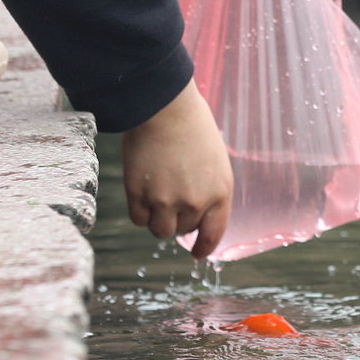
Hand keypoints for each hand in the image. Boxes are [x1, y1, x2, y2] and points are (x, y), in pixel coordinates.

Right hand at [121, 80, 233, 257]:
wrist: (165, 106)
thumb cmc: (192, 125)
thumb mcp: (215, 160)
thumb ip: (210, 189)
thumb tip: (197, 216)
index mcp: (220, 191)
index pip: (214, 234)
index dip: (204, 247)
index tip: (197, 253)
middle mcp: (195, 202)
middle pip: (184, 230)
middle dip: (179, 218)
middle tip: (172, 192)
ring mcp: (166, 200)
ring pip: (160, 231)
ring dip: (159, 218)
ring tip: (156, 192)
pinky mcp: (139, 194)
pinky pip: (139, 219)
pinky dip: (141, 210)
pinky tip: (142, 190)